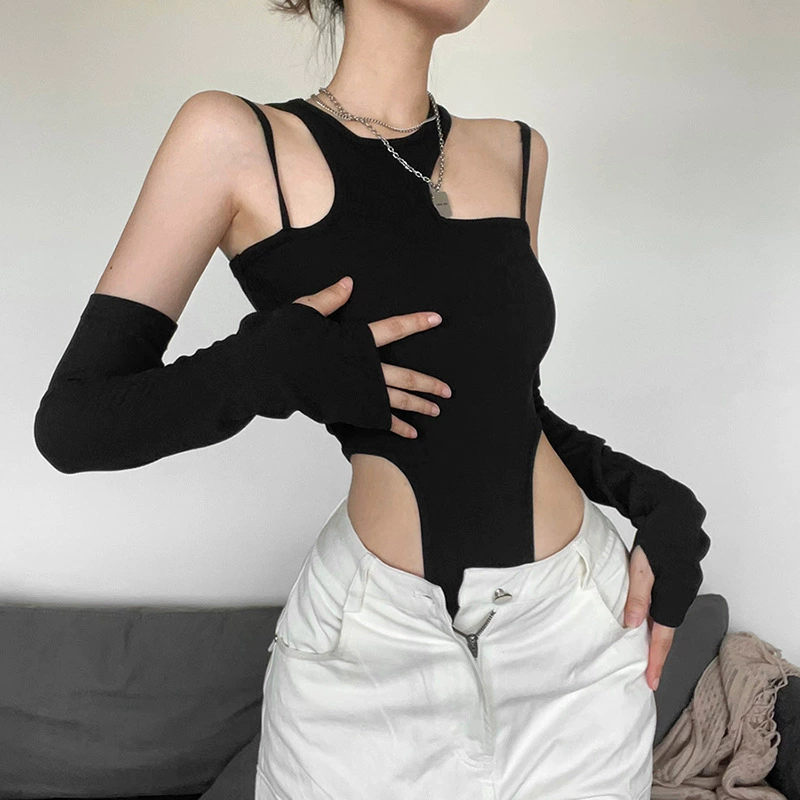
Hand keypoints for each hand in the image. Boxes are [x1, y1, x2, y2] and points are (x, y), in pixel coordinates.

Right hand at [292, 275, 451, 438]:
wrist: (267, 375)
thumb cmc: (282, 341)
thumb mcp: (304, 311)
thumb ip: (329, 299)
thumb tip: (349, 282)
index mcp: (356, 341)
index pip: (393, 328)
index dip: (415, 323)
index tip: (436, 319)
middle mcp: (363, 368)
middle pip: (404, 376)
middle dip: (428, 384)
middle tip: (448, 391)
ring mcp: (357, 391)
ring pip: (396, 400)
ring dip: (418, 406)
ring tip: (437, 411)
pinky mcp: (349, 409)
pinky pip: (379, 419)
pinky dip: (396, 427)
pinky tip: (411, 433)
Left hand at [623, 544, 673, 691]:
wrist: (672, 509)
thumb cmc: (657, 535)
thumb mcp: (641, 565)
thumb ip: (638, 595)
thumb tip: (632, 625)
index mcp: (676, 593)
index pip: (665, 635)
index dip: (657, 659)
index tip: (651, 681)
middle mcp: (685, 592)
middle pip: (668, 630)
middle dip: (657, 653)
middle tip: (647, 674)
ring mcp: (685, 585)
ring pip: (669, 617)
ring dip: (657, 635)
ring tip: (645, 655)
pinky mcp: (679, 578)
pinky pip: (670, 605)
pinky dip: (659, 618)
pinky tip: (647, 622)